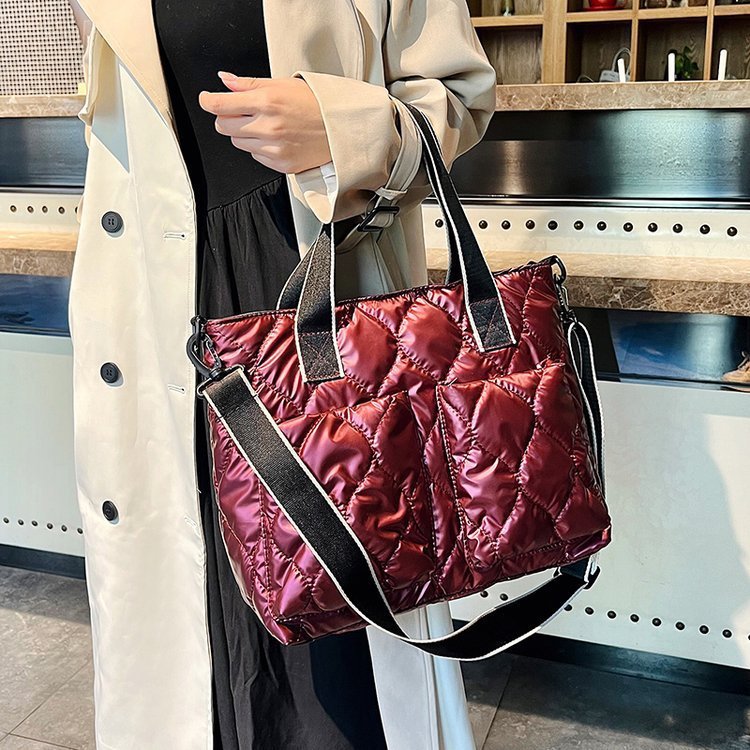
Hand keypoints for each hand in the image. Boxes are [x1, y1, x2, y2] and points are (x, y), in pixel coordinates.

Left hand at [198, 72, 331, 174]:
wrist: (341, 129)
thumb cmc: (316, 104)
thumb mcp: (283, 84)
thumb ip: (250, 84)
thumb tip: (225, 80)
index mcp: (267, 102)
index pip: (221, 105)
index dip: (208, 101)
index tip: (207, 99)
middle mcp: (268, 127)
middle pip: (223, 126)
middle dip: (226, 117)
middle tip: (240, 112)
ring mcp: (274, 149)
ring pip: (238, 142)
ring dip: (244, 133)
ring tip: (265, 125)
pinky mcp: (280, 164)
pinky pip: (255, 156)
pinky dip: (259, 147)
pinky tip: (276, 138)